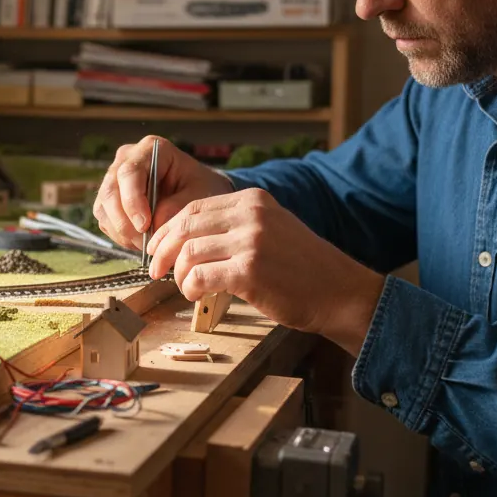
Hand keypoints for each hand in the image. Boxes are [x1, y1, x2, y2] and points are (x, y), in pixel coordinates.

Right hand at [92, 136, 233, 251]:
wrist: (200, 194)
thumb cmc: (203, 189)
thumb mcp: (200, 196)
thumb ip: (177, 207)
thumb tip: (153, 224)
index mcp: (151, 149)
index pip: (129, 173)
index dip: (133, 201)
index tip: (145, 225)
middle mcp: (127, 159)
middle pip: (110, 191)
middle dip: (125, 221)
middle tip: (145, 243)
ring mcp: (114, 180)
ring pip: (103, 208)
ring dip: (122, 232)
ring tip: (147, 244)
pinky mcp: (110, 201)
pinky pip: (105, 221)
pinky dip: (120, 236)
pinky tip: (141, 241)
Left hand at [146, 187, 385, 355]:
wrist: (339, 292)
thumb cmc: (301, 268)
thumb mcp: (271, 230)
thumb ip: (234, 226)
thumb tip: (187, 239)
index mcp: (253, 201)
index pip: (194, 208)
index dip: (169, 228)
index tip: (157, 246)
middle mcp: (251, 215)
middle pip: (186, 227)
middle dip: (164, 250)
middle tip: (156, 269)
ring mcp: (250, 242)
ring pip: (189, 253)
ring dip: (179, 274)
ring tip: (185, 287)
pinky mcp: (249, 271)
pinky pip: (200, 277)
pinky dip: (190, 288)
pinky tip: (196, 295)